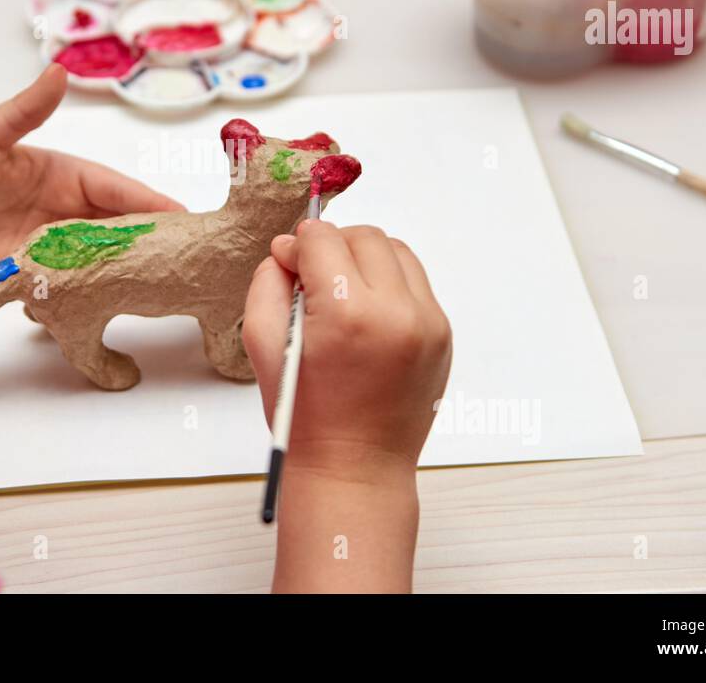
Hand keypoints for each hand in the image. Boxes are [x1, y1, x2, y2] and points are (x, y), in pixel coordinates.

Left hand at [0, 64, 184, 284]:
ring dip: (126, 266)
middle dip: (151, 237)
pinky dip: (94, 289)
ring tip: (159, 281)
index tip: (180, 215)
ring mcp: (52, 245)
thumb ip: (25, 110)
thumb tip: (59, 71)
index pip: (116, 188)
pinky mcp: (36, 275)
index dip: (149, 201)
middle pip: (119, 225)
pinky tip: (113, 300)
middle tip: (183, 254)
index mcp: (63, 175)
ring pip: (102, 256)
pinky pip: (74, 282)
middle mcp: (65, 210)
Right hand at [243, 221, 450, 592]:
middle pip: (364, 237)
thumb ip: (267, 283)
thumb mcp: (263, 346)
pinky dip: (389, 284)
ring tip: (342, 291)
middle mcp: (396, 313)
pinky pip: (415, 283)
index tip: (288, 261)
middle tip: (312, 274)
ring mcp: (427, 323)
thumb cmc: (306, 418)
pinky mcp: (442, 335)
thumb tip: (286, 250)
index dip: (297, 245)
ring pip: (397, 252)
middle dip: (332, 245)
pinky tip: (367, 314)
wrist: (354, 467)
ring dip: (365, 259)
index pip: (322, 240)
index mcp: (348, 315)